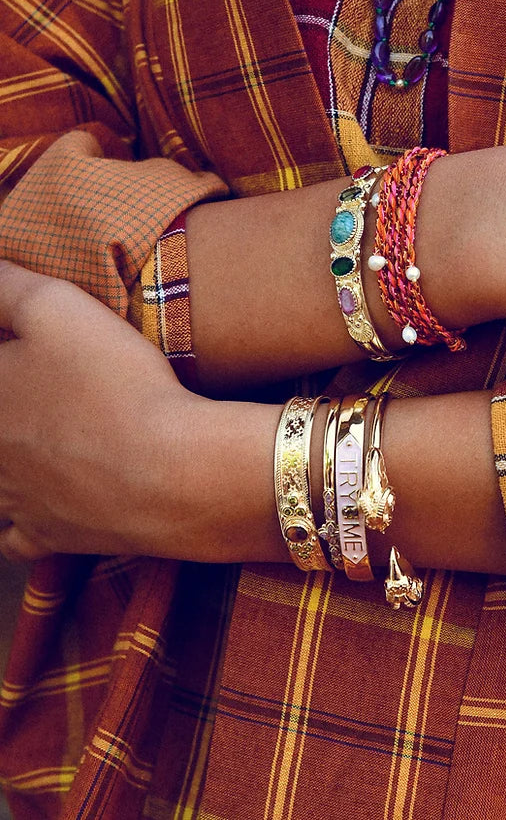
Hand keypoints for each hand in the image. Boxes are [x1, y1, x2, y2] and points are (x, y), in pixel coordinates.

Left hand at [0, 261, 209, 560]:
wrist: (171, 471)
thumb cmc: (115, 383)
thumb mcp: (56, 307)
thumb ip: (5, 285)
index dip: (6, 361)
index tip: (21, 356)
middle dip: (9, 405)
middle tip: (35, 388)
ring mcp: (12, 501)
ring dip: (5, 462)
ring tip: (30, 442)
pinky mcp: (49, 537)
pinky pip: (12, 536)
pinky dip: (14, 523)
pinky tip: (29, 506)